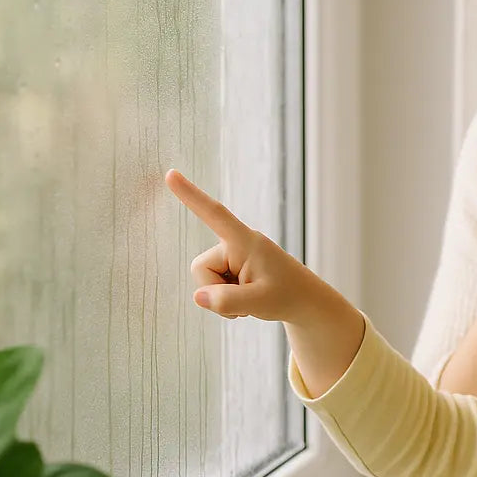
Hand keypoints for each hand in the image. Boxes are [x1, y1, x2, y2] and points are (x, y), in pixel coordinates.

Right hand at [165, 169, 322, 322]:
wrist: (305, 302)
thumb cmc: (288, 296)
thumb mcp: (260, 302)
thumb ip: (227, 301)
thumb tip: (198, 296)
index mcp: (246, 241)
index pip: (214, 213)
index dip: (191, 195)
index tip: (171, 174)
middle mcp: (237, 243)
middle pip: (201, 268)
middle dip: (215, 290)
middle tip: (248, 300)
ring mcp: (234, 255)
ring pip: (204, 280)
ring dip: (222, 298)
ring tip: (250, 300)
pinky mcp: (233, 267)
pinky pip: (212, 287)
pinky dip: (225, 301)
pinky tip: (246, 301)